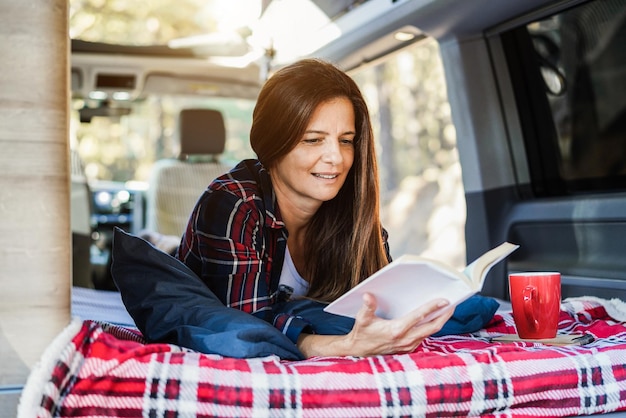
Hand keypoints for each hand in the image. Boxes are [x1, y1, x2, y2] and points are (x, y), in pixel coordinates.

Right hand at [296, 293, 452, 357]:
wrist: (359, 351)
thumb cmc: (361, 333)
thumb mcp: (362, 319)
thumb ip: (367, 307)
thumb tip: (368, 296)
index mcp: (396, 330)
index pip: (419, 317)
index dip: (433, 308)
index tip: (444, 300)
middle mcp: (405, 339)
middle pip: (432, 327)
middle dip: (444, 315)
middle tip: (453, 304)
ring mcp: (408, 345)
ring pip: (430, 333)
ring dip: (439, 322)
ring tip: (446, 310)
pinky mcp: (408, 349)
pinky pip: (424, 337)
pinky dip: (431, 328)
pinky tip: (433, 320)